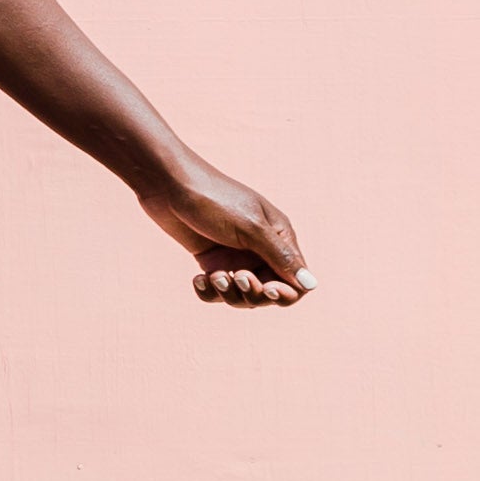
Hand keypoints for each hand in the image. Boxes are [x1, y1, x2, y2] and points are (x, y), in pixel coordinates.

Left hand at [138, 162, 315, 308]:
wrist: (168, 185)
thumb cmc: (213, 199)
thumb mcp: (250, 228)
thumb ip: (280, 257)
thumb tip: (312, 285)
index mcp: (279, 238)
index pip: (297, 282)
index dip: (286, 293)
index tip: (267, 289)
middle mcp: (261, 251)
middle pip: (269, 294)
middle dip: (254, 293)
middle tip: (236, 277)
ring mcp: (235, 257)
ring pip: (242, 296)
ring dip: (229, 293)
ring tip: (213, 276)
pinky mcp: (212, 261)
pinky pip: (217, 291)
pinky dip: (209, 292)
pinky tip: (198, 279)